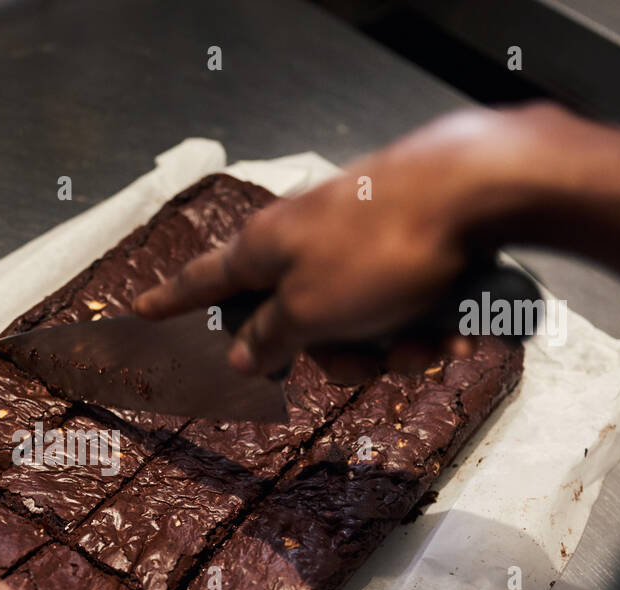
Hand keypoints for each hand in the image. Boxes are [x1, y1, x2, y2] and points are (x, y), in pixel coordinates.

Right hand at [134, 108, 522, 374]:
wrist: (479, 191)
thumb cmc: (379, 250)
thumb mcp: (310, 311)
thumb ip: (269, 338)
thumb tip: (238, 356)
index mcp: (265, 248)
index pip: (204, 280)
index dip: (173, 301)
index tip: (141, 309)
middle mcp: (306, 239)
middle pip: (296, 320)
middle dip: (336, 357)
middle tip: (364, 368)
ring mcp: (358, 239)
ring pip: (357, 320)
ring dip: (392, 349)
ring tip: (426, 349)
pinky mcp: (410, 242)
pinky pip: (401, 303)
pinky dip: (425, 325)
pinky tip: (455, 332)